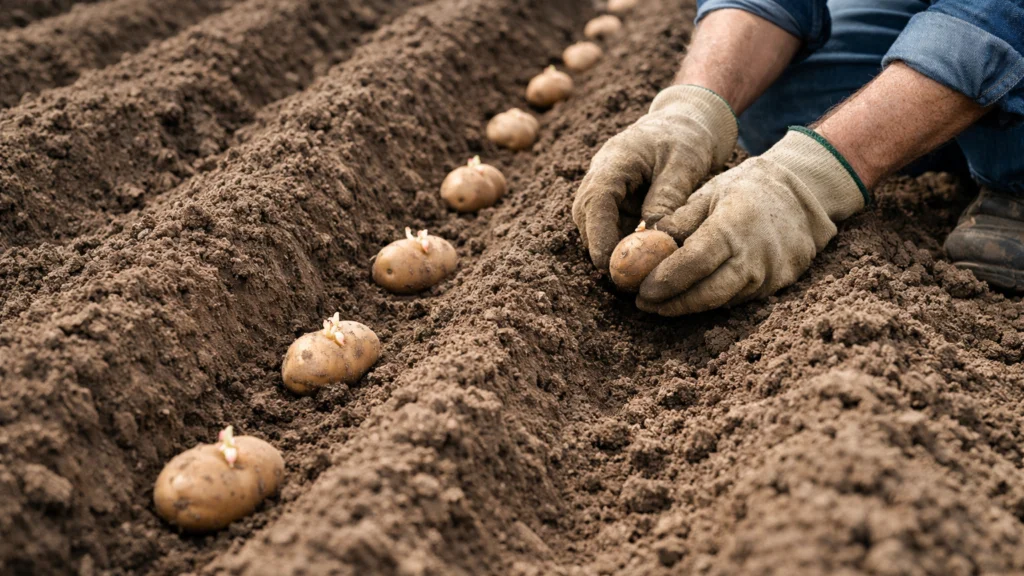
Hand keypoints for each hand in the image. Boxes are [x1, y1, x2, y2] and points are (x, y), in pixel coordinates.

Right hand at [572, 85, 736, 270]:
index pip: (596, 200)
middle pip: (586, 216)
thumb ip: (667, 198)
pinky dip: (619, 241)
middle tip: (623, 276)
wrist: (685, 122)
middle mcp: (601, 173)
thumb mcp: (684, 164)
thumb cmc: (687, 138)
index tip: (606, 263)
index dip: (598, 234)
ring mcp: (605, 186)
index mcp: (615, 159)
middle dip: (599, 246)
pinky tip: (638, 258)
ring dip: (608, 246)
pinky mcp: (615, 198)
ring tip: (633, 271)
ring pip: (594, 223)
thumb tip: (654, 236)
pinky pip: (609, 224)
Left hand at [637, 129, 867, 315]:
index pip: (693, 263)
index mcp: (732, 227)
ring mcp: (769, 274)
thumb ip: (678, 219)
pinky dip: (712, 300)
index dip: (665, 281)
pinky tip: (692, 296)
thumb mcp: (709, 193)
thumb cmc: (746, 189)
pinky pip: (738, 299)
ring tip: (660, 303)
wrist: (802, 195)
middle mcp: (754, 256)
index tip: (640, 290)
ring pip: (722, 301)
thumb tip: (644, 241)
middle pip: (707, 293)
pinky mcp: (777, 285)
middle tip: (644, 304)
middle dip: (672, 304)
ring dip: (689, 306)